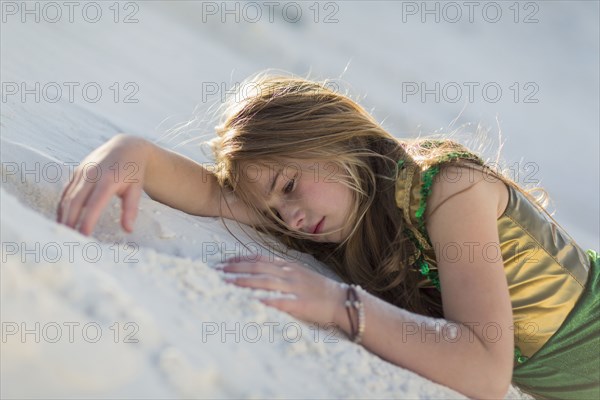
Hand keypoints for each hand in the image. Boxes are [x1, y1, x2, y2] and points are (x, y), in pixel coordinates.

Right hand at [57, 134, 149, 234]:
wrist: (126, 147)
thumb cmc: (133, 171)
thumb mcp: (137, 189)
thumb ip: (131, 209)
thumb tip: (128, 230)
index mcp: (108, 179)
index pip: (95, 203)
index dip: (88, 219)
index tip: (84, 235)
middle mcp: (92, 174)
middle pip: (76, 201)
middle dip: (70, 221)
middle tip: (68, 240)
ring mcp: (82, 172)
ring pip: (68, 197)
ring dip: (63, 216)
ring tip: (63, 234)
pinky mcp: (76, 172)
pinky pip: (66, 191)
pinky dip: (63, 207)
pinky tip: (62, 220)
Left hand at [221, 255, 346, 327]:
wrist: (342, 301)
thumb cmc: (320, 289)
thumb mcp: (300, 273)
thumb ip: (282, 271)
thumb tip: (262, 270)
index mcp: (288, 266)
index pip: (260, 258)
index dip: (240, 259)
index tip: (223, 261)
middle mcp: (288, 274)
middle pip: (257, 268)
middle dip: (235, 269)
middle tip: (216, 271)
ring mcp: (293, 288)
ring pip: (263, 282)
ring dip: (242, 282)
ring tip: (225, 283)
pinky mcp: (299, 304)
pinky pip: (278, 301)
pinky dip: (262, 300)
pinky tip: (249, 300)